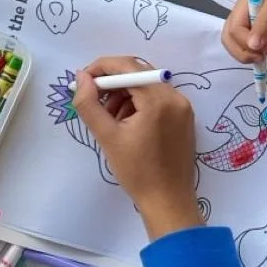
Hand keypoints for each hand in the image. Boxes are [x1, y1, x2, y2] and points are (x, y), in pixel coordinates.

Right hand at [73, 56, 201, 239]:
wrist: (168, 200)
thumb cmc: (137, 172)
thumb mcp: (107, 137)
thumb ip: (90, 103)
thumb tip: (81, 77)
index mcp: (158, 100)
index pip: (127, 66)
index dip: (102, 68)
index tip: (83, 81)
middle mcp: (175, 97)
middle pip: (139, 73)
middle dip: (113, 82)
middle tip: (94, 101)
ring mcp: (183, 106)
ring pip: (148, 85)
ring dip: (125, 94)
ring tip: (110, 119)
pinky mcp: (184, 116)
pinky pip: (158, 98)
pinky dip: (139, 103)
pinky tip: (127, 124)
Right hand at [222, 0, 266, 62]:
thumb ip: (263, 24)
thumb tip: (251, 46)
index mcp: (244, 4)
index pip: (233, 30)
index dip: (243, 43)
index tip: (262, 49)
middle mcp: (247, 12)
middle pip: (233, 38)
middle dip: (244, 51)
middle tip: (262, 57)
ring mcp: (258, 18)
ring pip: (248, 41)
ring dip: (260, 49)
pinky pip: (263, 39)